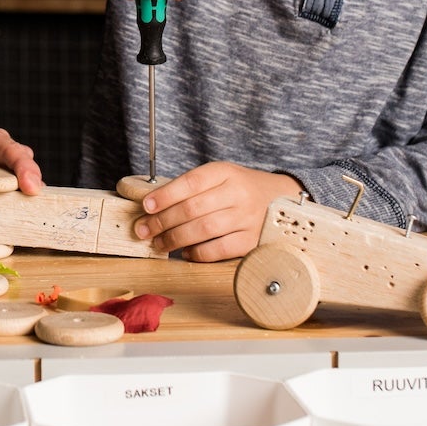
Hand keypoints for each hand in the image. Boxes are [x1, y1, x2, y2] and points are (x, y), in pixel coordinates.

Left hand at [0, 127, 42, 225]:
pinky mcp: (16, 198)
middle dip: (32, 178)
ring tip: (33, 212)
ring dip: (34, 197)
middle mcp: (3, 159)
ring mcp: (13, 178)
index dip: (20, 162)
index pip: (5, 146)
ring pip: (32, 182)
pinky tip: (30, 223)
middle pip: (25, 162)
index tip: (27, 184)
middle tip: (34, 197)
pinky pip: (28, 202)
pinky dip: (30, 212)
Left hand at [130, 162, 304, 261]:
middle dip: (162, 221)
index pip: (190, 182)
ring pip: (203, 230)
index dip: (165, 195)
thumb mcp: (221, 176)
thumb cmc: (242, 187)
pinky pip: (219, 250)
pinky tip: (186, 253)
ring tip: (159, 244)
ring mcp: (246, 218)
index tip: (146, 206)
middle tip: (143, 230)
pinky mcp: (252, 241)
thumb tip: (154, 206)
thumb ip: (192, 187)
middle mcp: (237, 193)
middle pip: (192, 209)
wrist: (282, 198)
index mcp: (225, 172)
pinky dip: (197, 253)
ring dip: (175, 239)